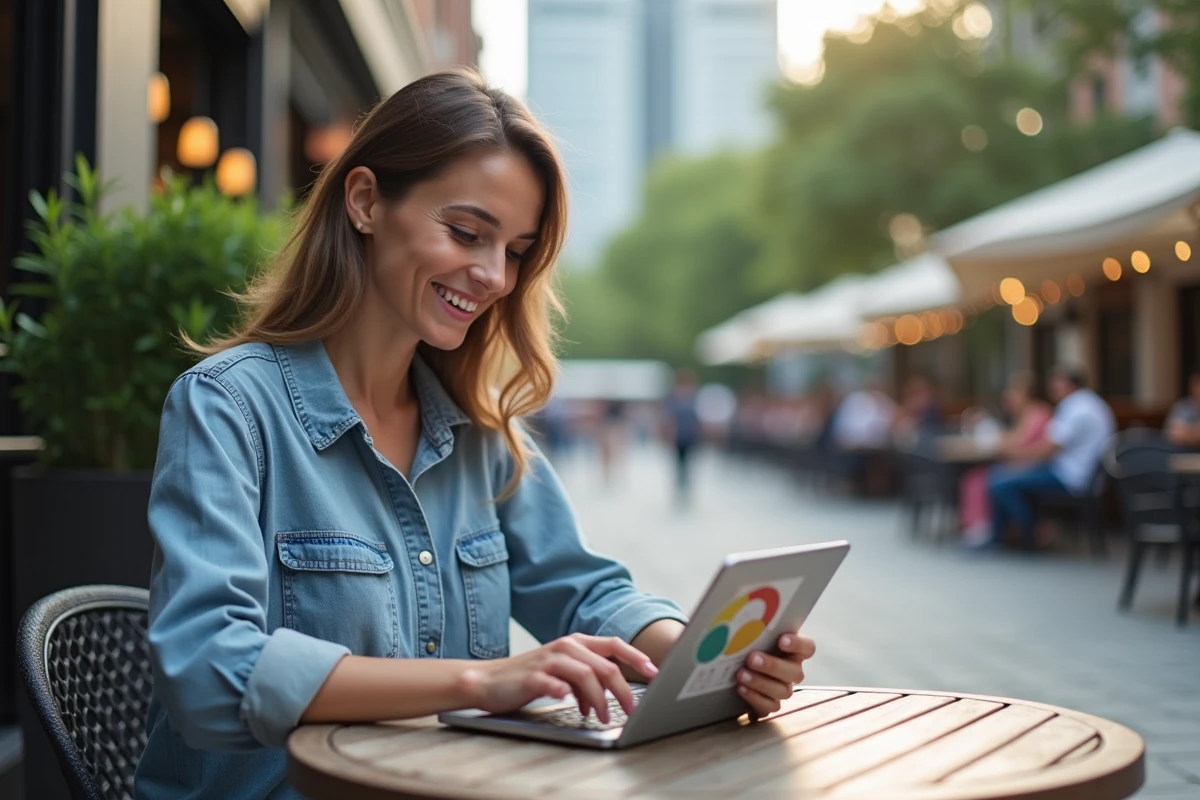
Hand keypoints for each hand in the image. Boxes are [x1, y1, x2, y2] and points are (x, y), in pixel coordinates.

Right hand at [456, 634, 657, 722]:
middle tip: (632, 710)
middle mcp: (566, 647)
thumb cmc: (529, 679)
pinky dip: (567, 693)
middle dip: (624, 690)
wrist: (488, 681)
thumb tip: (608, 700)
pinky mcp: (534, 676)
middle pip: (606, 666)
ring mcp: (550, 660)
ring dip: (600, 699)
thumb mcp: (564, 675)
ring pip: (587, 675)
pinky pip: (556, 683)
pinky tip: (570, 703)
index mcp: (577, 643)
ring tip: (604, 717)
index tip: (654, 672)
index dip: (637, 658)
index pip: (615, 645)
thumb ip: (587, 681)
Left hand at [736, 633, 815, 718]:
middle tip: (752, 659)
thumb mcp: (754, 638)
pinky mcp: (770, 705)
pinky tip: (741, 688)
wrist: (734, 672)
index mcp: (794, 652)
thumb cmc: (749, 648)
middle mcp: (792, 671)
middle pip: (794, 672)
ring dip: (761, 683)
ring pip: (782, 691)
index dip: (798, 645)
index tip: (782, 640)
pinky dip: (754, 698)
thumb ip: (756, 631)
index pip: (807, 647)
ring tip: (741, 674)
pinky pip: (769, 707)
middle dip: (772, 666)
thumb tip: (742, 616)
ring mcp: (783, 689)